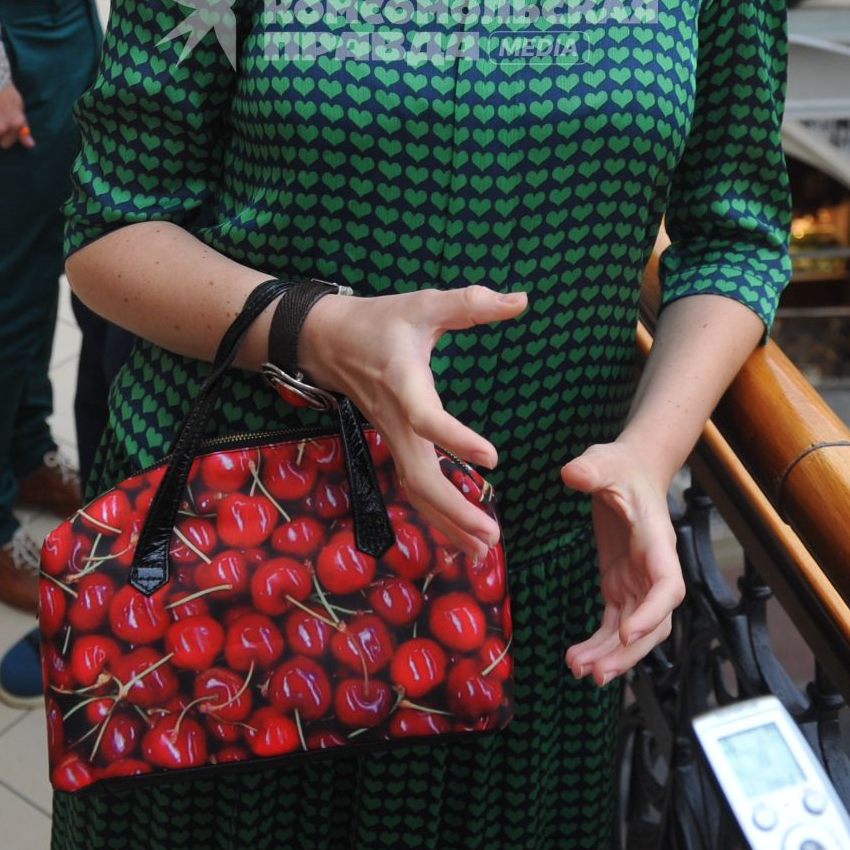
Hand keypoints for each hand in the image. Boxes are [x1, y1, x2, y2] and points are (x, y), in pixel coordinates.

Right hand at [299, 284, 525, 558]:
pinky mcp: (394, 444)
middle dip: (453, 510)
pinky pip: (413, 486)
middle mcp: (396, 420)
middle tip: (492, 535)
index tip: (492, 458)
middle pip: (418, 477)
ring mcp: (392, 437)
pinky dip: (436, 514)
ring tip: (485, 549)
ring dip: (447, 522)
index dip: (456, 439)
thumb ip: (470, 303)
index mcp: (404, 383)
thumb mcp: (423, 303)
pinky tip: (462, 535)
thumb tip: (521, 300)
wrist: (327, 340)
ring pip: (414, 490)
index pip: (427, 419)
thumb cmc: (380, 320)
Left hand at [559, 440, 684, 682]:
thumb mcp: (604, 461)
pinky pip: (615, 625)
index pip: (667, 586)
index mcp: (657, 542)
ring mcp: (638, 582)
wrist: (630, 470)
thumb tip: (570, 473)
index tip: (627, 633)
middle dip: (628, 652)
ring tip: (579, 670)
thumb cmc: (621, 466)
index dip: (652, 613)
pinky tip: (577, 658)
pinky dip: (600, 644)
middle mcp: (653, 569)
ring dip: (611, 656)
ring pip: (635, 632)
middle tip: (597, 672)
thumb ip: (591, 469)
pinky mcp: (620, 586)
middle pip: (654, 623)